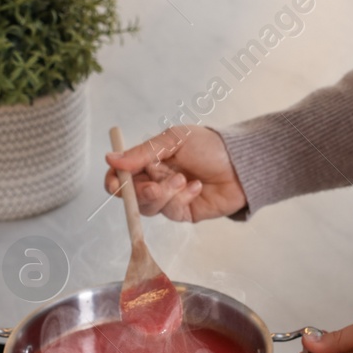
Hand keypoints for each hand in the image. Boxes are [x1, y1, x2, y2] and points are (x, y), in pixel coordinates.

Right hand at [103, 125, 247, 222]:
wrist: (242, 164)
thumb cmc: (210, 146)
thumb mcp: (173, 141)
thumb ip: (142, 152)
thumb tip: (110, 158)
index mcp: (150, 160)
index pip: (122, 174)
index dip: (114, 180)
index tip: (115, 183)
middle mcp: (156, 180)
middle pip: (131, 195)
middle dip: (141, 191)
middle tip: (155, 186)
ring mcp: (169, 198)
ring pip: (149, 206)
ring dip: (163, 194)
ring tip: (183, 180)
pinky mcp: (183, 212)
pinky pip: (171, 211)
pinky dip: (182, 198)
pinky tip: (197, 187)